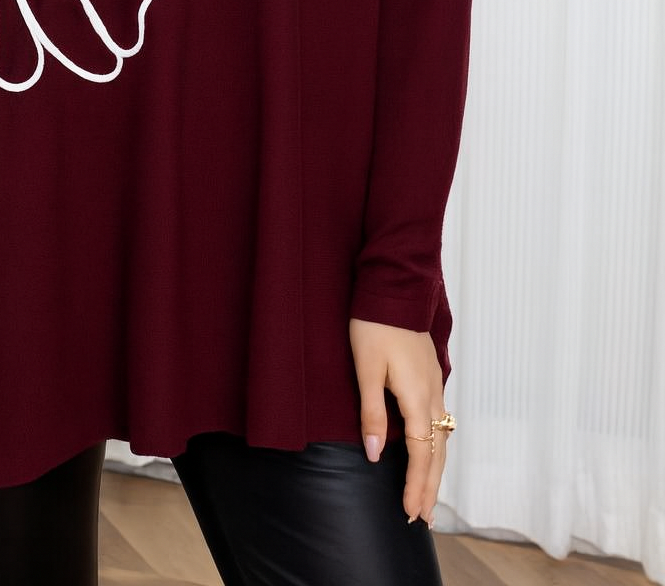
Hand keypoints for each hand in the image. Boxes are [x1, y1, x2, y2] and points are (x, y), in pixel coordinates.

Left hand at [349, 317, 448, 524]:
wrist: (393, 287)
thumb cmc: (374, 325)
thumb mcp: (366, 368)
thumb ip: (372, 412)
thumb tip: (377, 454)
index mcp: (417, 395)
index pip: (422, 452)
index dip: (417, 485)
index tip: (412, 513)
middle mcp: (432, 393)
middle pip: (437, 451)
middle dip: (431, 487)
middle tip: (425, 519)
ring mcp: (435, 384)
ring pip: (442, 437)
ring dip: (436, 469)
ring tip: (430, 497)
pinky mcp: (431, 376)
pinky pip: (439, 420)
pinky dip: (437, 446)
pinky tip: (431, 453)